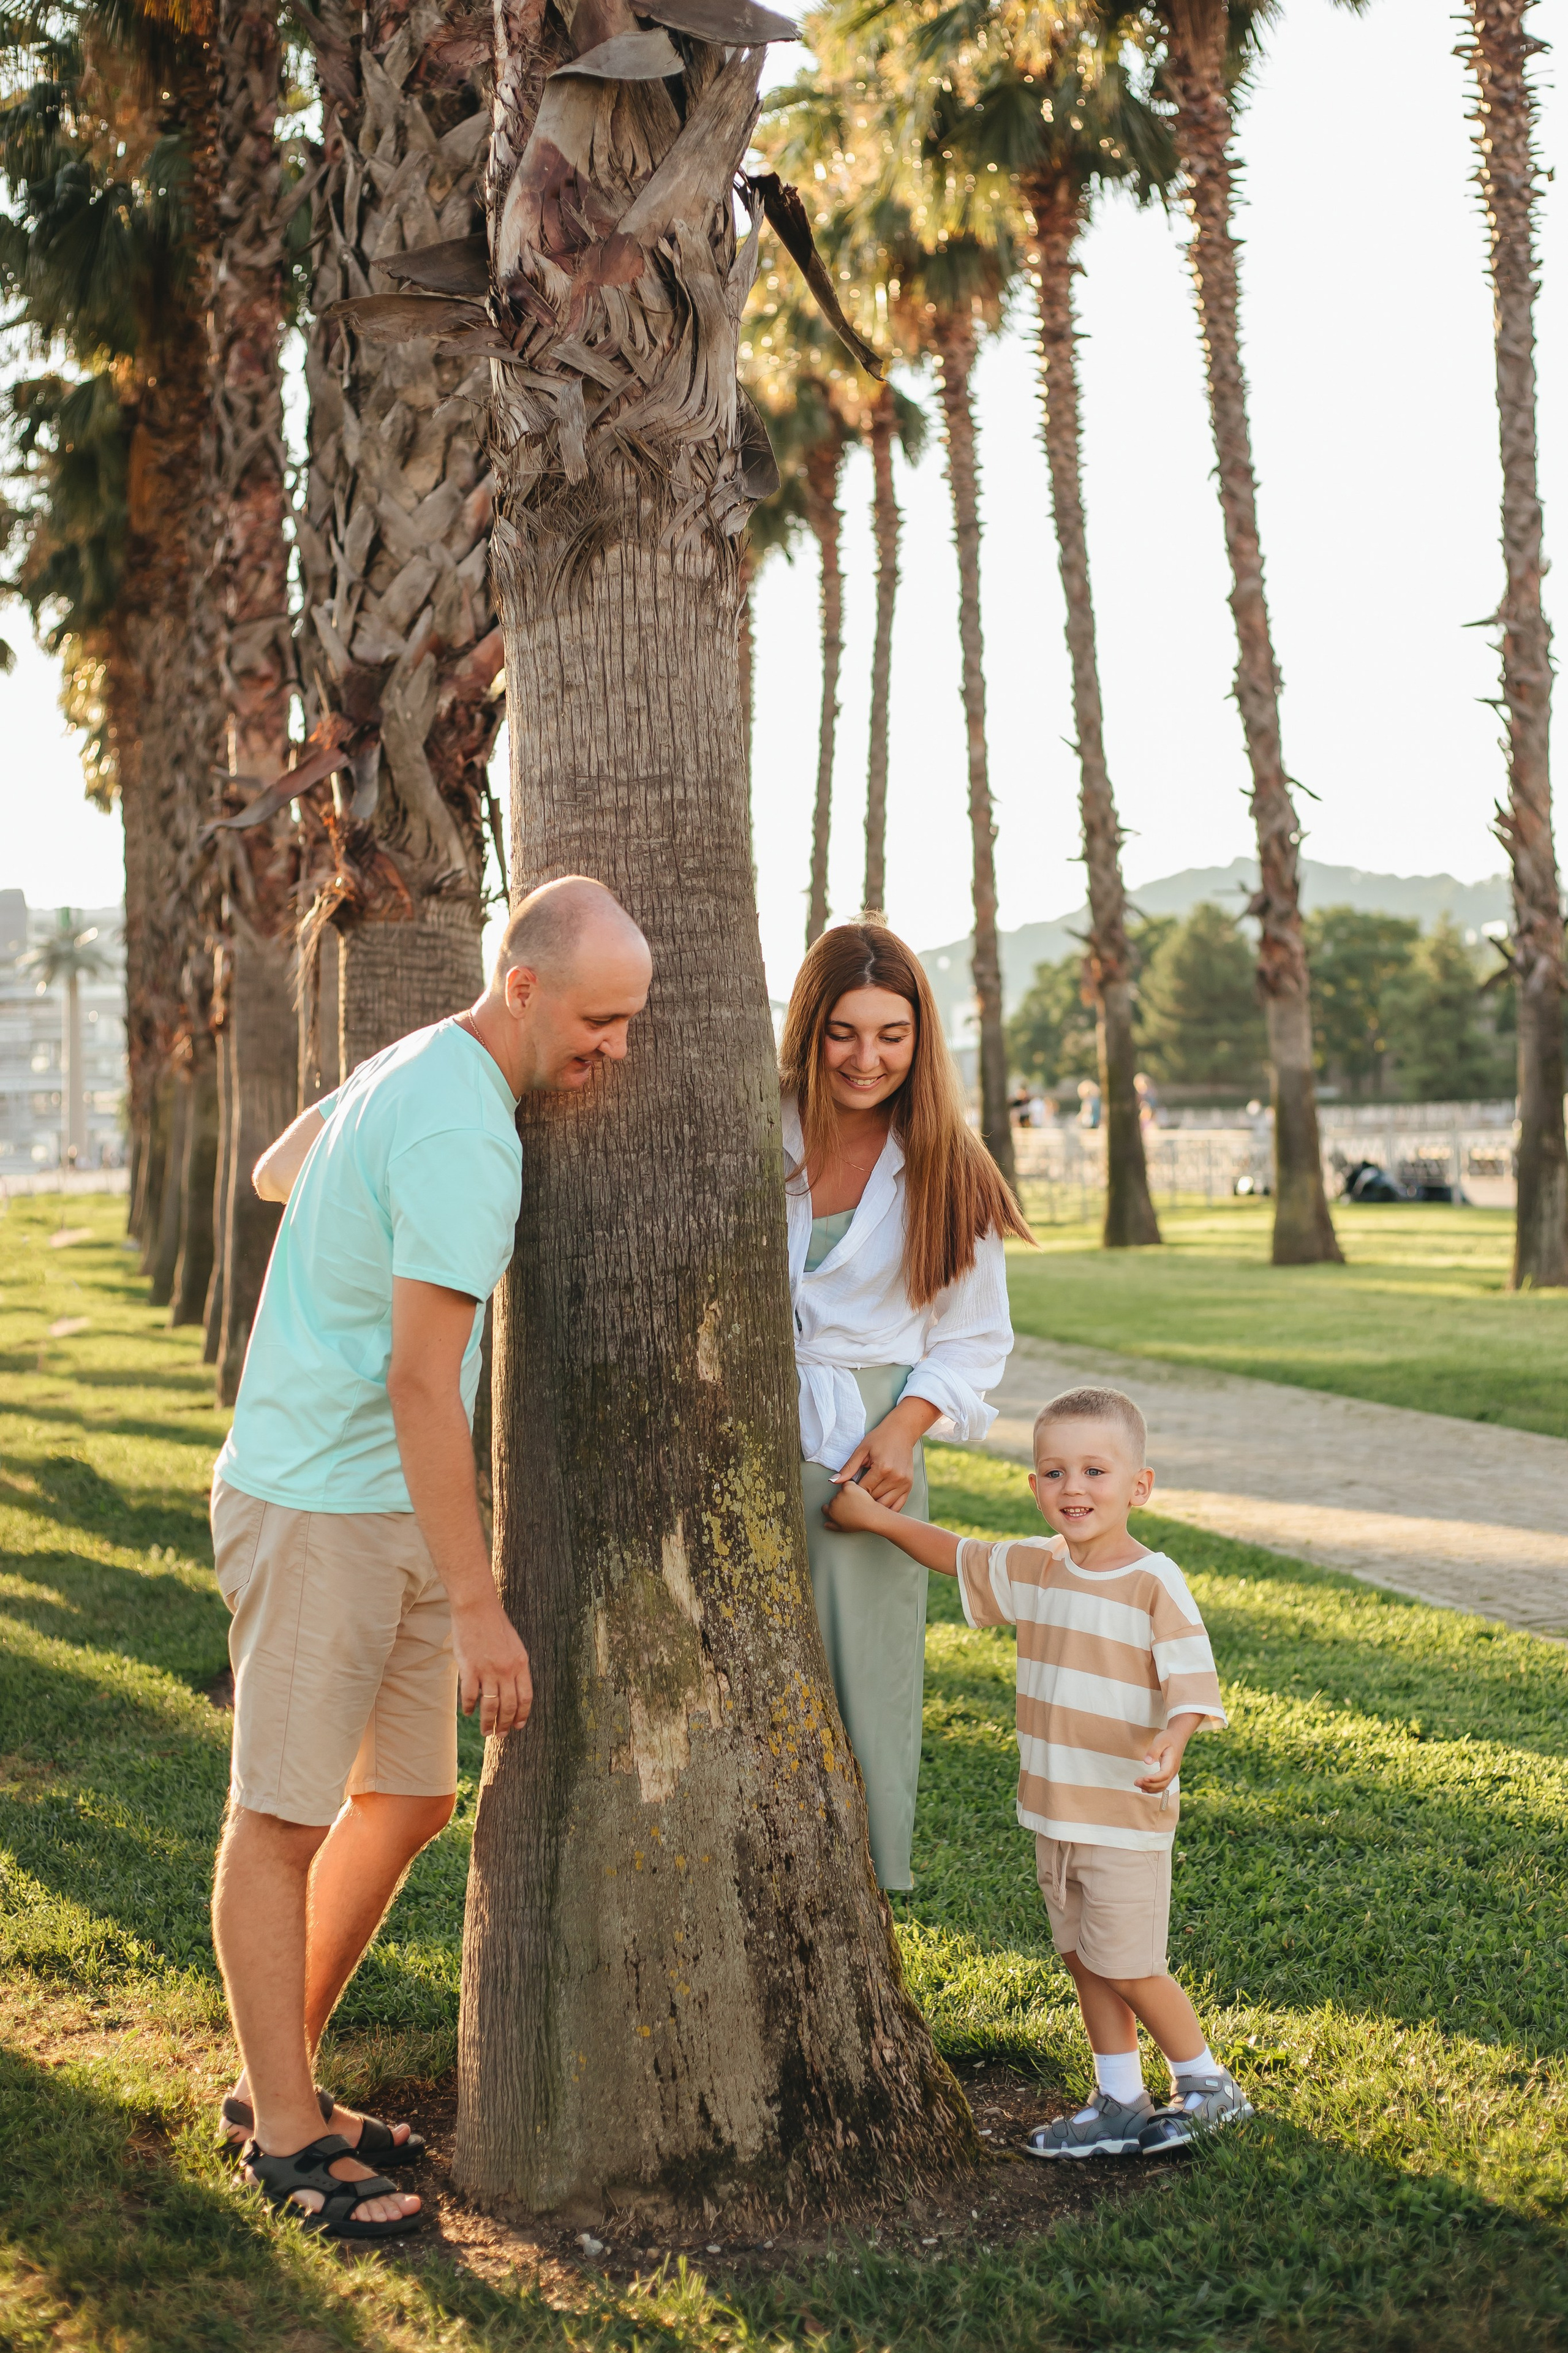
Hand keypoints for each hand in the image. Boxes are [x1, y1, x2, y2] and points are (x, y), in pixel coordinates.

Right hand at [452, 1597, 532, 1735]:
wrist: (477, 1608)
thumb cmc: (495, 1624)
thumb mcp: (514, 1645)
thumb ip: (515, 1667)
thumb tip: (514, 1688)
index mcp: (520, 1664)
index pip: (525, 1697)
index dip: (522, 1715)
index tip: (518, 1726)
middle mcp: (506, 1670)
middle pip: (508, 1706)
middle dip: (505, 1724)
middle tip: (500, 1734)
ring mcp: (487, 1670)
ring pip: (490, 1706)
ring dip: (488, 1722)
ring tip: (486, 1731)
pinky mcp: (469, 1668)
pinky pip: (469, 1696)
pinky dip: (469, 1707)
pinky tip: (468, 1712)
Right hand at [823, 1477, 886, 1534]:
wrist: (870, 1515)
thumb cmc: (859, 1522)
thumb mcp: (843, 1528)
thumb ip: (832, 1526)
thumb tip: (826, 1524)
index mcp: (831, 1512)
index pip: (825, 1507)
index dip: (832, 1507)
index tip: (839, 1508)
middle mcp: (833, 1502)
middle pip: (834, 1498)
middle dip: (841, 1500)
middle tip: (852, 1504)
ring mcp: (840, 1494)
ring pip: (841, 1490)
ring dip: (847, 1493)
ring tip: (856, 1500)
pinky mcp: (848, 1487)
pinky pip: (848, 1483)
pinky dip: (852, 1486)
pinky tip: (857, 1492)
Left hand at [830, 1400, 936, 1510]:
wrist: (902, 1431)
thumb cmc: (880, 1438)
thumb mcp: (862, 1450)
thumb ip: (849, 1467)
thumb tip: (833, 1481)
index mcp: (882, 1468)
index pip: (863, 1490)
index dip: (853, 1493)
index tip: (848, 1491)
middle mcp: (895, 1478)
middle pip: (874, 1499)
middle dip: (863, 1500)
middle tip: (855, 1497)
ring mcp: (904, 1483)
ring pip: (885, 1505)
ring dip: (874, 1506)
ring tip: (866, 1501)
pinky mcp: (909, 1486)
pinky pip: (898, 1505)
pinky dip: (887, 1508)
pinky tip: (879, 1505)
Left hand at [1136, 1720, 1195, 1794]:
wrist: (1177, 1738)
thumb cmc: (1168, 1738)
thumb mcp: (1160, 1741)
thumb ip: (1153, 1751)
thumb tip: (1146, 1762)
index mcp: (1171, 1762)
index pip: (1164, 1775)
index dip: (1154, 1779)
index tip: (1144, 1778)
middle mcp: (1173, 1771)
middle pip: (1162, 1783)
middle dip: (1149, 1785)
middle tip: (1136, 1781)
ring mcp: (1171, 1774)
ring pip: (1162, 1786)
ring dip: (1150, 1788)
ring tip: (1137, 1784)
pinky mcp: (1168, 1774)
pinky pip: (1162, 1785)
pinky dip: (1153, 1789)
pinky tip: (1144, 1788)